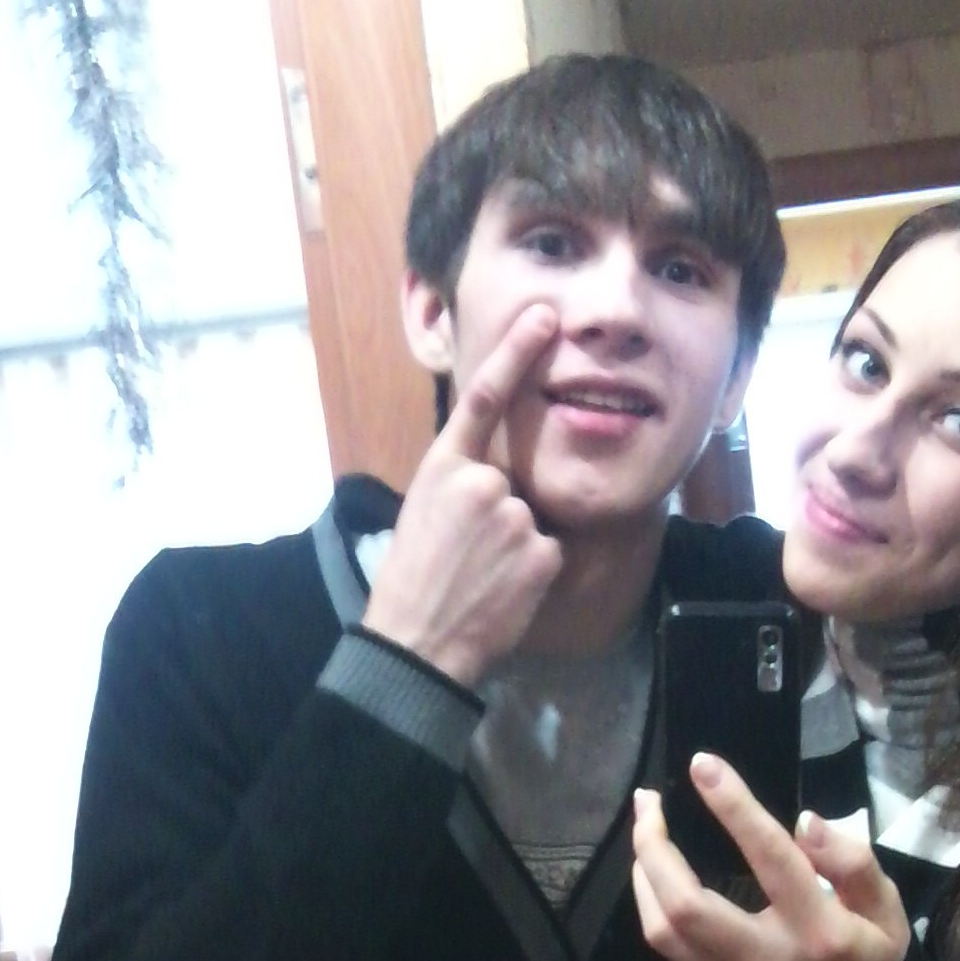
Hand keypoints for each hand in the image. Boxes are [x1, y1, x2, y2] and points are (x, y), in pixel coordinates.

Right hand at [362, 305, 563, 686]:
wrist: (415, 643)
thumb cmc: (412, 584)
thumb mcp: (423, 513)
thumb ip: (461, 484)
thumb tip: (496, 482)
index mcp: (442, 467)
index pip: (484, 397)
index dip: (516, 352)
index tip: (545, 317)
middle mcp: (482, 481)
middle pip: (514, 485)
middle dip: (501, 518)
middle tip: (466, 559)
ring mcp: (515, 515)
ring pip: (532, 522)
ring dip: (515, 549)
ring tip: (479, 580)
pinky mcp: (541, 551)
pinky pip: (548, 554)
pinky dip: (531, 574)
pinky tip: (502, 594)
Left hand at [631, 755, 909, 960]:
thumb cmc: (866, 952)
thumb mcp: (885, 907)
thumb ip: (852, 862)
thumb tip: (805, 822)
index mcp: (819, 933)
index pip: (771, 860)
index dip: (734, 807)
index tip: (703, 765)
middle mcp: (767, 960)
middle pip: (688, 906)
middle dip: (656, 846)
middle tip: (648, 799)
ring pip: (663, 928)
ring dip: (645, 871)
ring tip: (647, 826)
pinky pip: (665, 942)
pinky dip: (650, 898)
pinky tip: (654, 868)